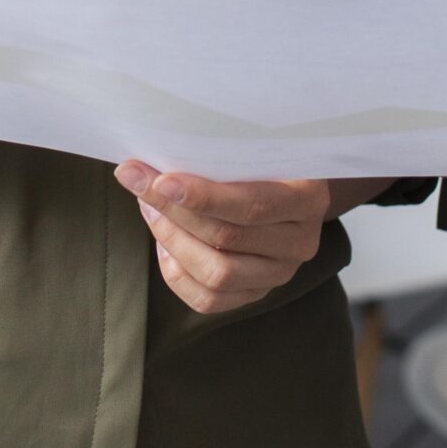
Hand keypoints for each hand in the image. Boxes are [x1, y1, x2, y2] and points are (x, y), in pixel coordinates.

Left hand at [116, 161, 331, 313]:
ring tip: (152, 211)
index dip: (203, 197)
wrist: (292, 189)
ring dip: (173, 241)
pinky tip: (166, 246)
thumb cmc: (265, 161)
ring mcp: (280, 273)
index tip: (160, 181)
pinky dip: (177, 274)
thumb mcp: (257, 148)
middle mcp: (300, 241)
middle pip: (226, 237)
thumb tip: (153, 161)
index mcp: (307, 198)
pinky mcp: (257, 293)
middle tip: (139, 184)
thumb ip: (221, 154)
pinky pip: (208, 300)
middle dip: (173, 210)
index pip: (251, 205)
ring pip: (216, 273)